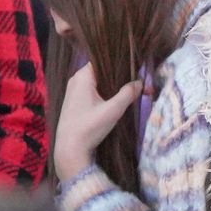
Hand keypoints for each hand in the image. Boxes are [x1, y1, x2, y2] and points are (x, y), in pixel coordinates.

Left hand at [53, 62, 140, 181]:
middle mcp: (75, 79)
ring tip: (128, 91)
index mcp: (82, 76)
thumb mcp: (113, 110)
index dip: (119, 64)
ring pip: (97, 82)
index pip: (103, 60)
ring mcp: (72, 91)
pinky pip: (91, 91)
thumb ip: (128, 94)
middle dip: (118, 77)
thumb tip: (141, 82)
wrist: (70, 149)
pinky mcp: (73, 102)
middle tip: (136, 83)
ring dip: (111, 87)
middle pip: (101, 72)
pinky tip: (113, 101)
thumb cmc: (90, 127)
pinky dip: (103, 94)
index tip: (134, 70)